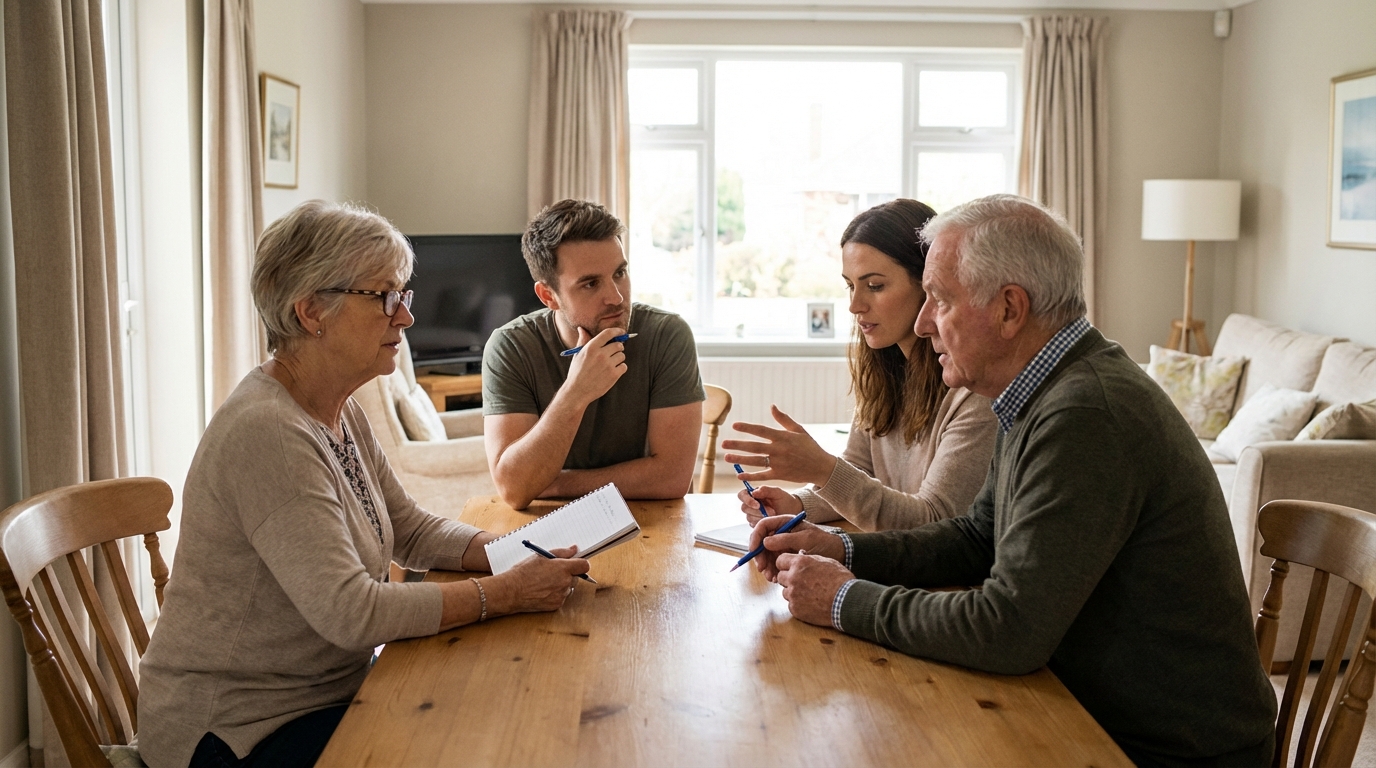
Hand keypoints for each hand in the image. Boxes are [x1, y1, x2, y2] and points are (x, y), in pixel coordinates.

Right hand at [487, 545, 588, 613]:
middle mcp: (565, 582)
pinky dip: (555, 594)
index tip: (575, 562)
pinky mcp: (557, 605)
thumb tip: (574, 549)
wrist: (511, 592)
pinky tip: (543, 590)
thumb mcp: (541, 556)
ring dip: (562, 584)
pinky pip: (561, 597)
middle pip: (576, 577)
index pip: (584, 565)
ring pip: (568, 587)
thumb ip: (562, 552)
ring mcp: (562, 595)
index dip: (580, 563)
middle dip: (568, 574)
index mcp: (563, 568)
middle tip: (553, 572)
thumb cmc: (523, 572)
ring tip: (545, 581)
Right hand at [563, 327, 626, 405]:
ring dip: (618, 359)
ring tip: (609, 364)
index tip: (622, 332)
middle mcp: (601, 354)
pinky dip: (620, 369)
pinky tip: (611, 372)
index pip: (608, 333)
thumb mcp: (577, 354)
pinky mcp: (614, 375)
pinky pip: (624, 366)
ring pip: (622, 356)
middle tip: (612, 353)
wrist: (577, 391)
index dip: (617, 331)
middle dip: (617, 348)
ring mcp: (608, 365)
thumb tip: (582, 329)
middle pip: (618, 345)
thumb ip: (582, 340)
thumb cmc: (577, 372)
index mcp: (591, 347)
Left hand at [722, 405, 838, 485]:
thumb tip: (772, 406)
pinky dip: (751, 475)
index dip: (747, 428)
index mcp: (782, 437)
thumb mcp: (799, 430)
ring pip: (755, 461)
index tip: (734, 425)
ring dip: (740, 459)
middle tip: (723, 443)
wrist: (821, 467)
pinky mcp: (780, 475)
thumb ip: (783, 419)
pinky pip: (762, 475)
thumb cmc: (810, 447)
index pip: (761, 430)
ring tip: (727, 457)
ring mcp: (779, 463)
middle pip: (754, 447)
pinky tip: (739, 474)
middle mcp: (779, 450)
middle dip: (738, 445)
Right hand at [737, 485, 801, 524]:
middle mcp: (751, 504)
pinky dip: (763, 524)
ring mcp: (752, 515)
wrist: (792, 512)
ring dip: (761, 518)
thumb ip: (766, 490)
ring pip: (749, 518)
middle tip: (772, 512)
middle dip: (758, 511)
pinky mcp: (756, 524)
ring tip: (774, 516)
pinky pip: (754, 525)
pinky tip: (771, 521)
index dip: (747, 500)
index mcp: (753, 494)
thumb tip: (754, 492)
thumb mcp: (777, 492)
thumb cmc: (784, 500)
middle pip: (744, 508)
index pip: (742, 495)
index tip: (758, 505)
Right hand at [747, 514, 845, 580]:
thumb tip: (765, 542)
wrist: (838, 554)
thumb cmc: (824, 542)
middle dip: (760, 556)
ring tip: (771, 577)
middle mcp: (781, 533)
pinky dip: (772, 571)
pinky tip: (775, 578)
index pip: (763, 526)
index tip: (753, 550)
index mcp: (785, 522)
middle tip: (762, 568)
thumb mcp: (806, 538)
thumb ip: (786, 539)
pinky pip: (773, 564)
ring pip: (766, 555)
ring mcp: (783, 545)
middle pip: (762, 542)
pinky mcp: (785, 557)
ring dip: (765, 566)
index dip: (755, 537)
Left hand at [777, 552, 854, 627]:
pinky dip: (798, 604)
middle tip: (802, 582)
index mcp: (799, 563)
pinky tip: (811, 603)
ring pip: (785, 591)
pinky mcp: (795, 609)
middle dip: (789, 578)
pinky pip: (791, 604)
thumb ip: (809, 560)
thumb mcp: (826, 561)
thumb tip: (801, 558)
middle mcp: (793, 578)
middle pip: (780, 577)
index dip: (785, 564)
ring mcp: (793, 594)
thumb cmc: (840, 580)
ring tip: (809, 594)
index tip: (790, 568)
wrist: (847, 601)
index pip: (780, 561)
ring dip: (793, 592)